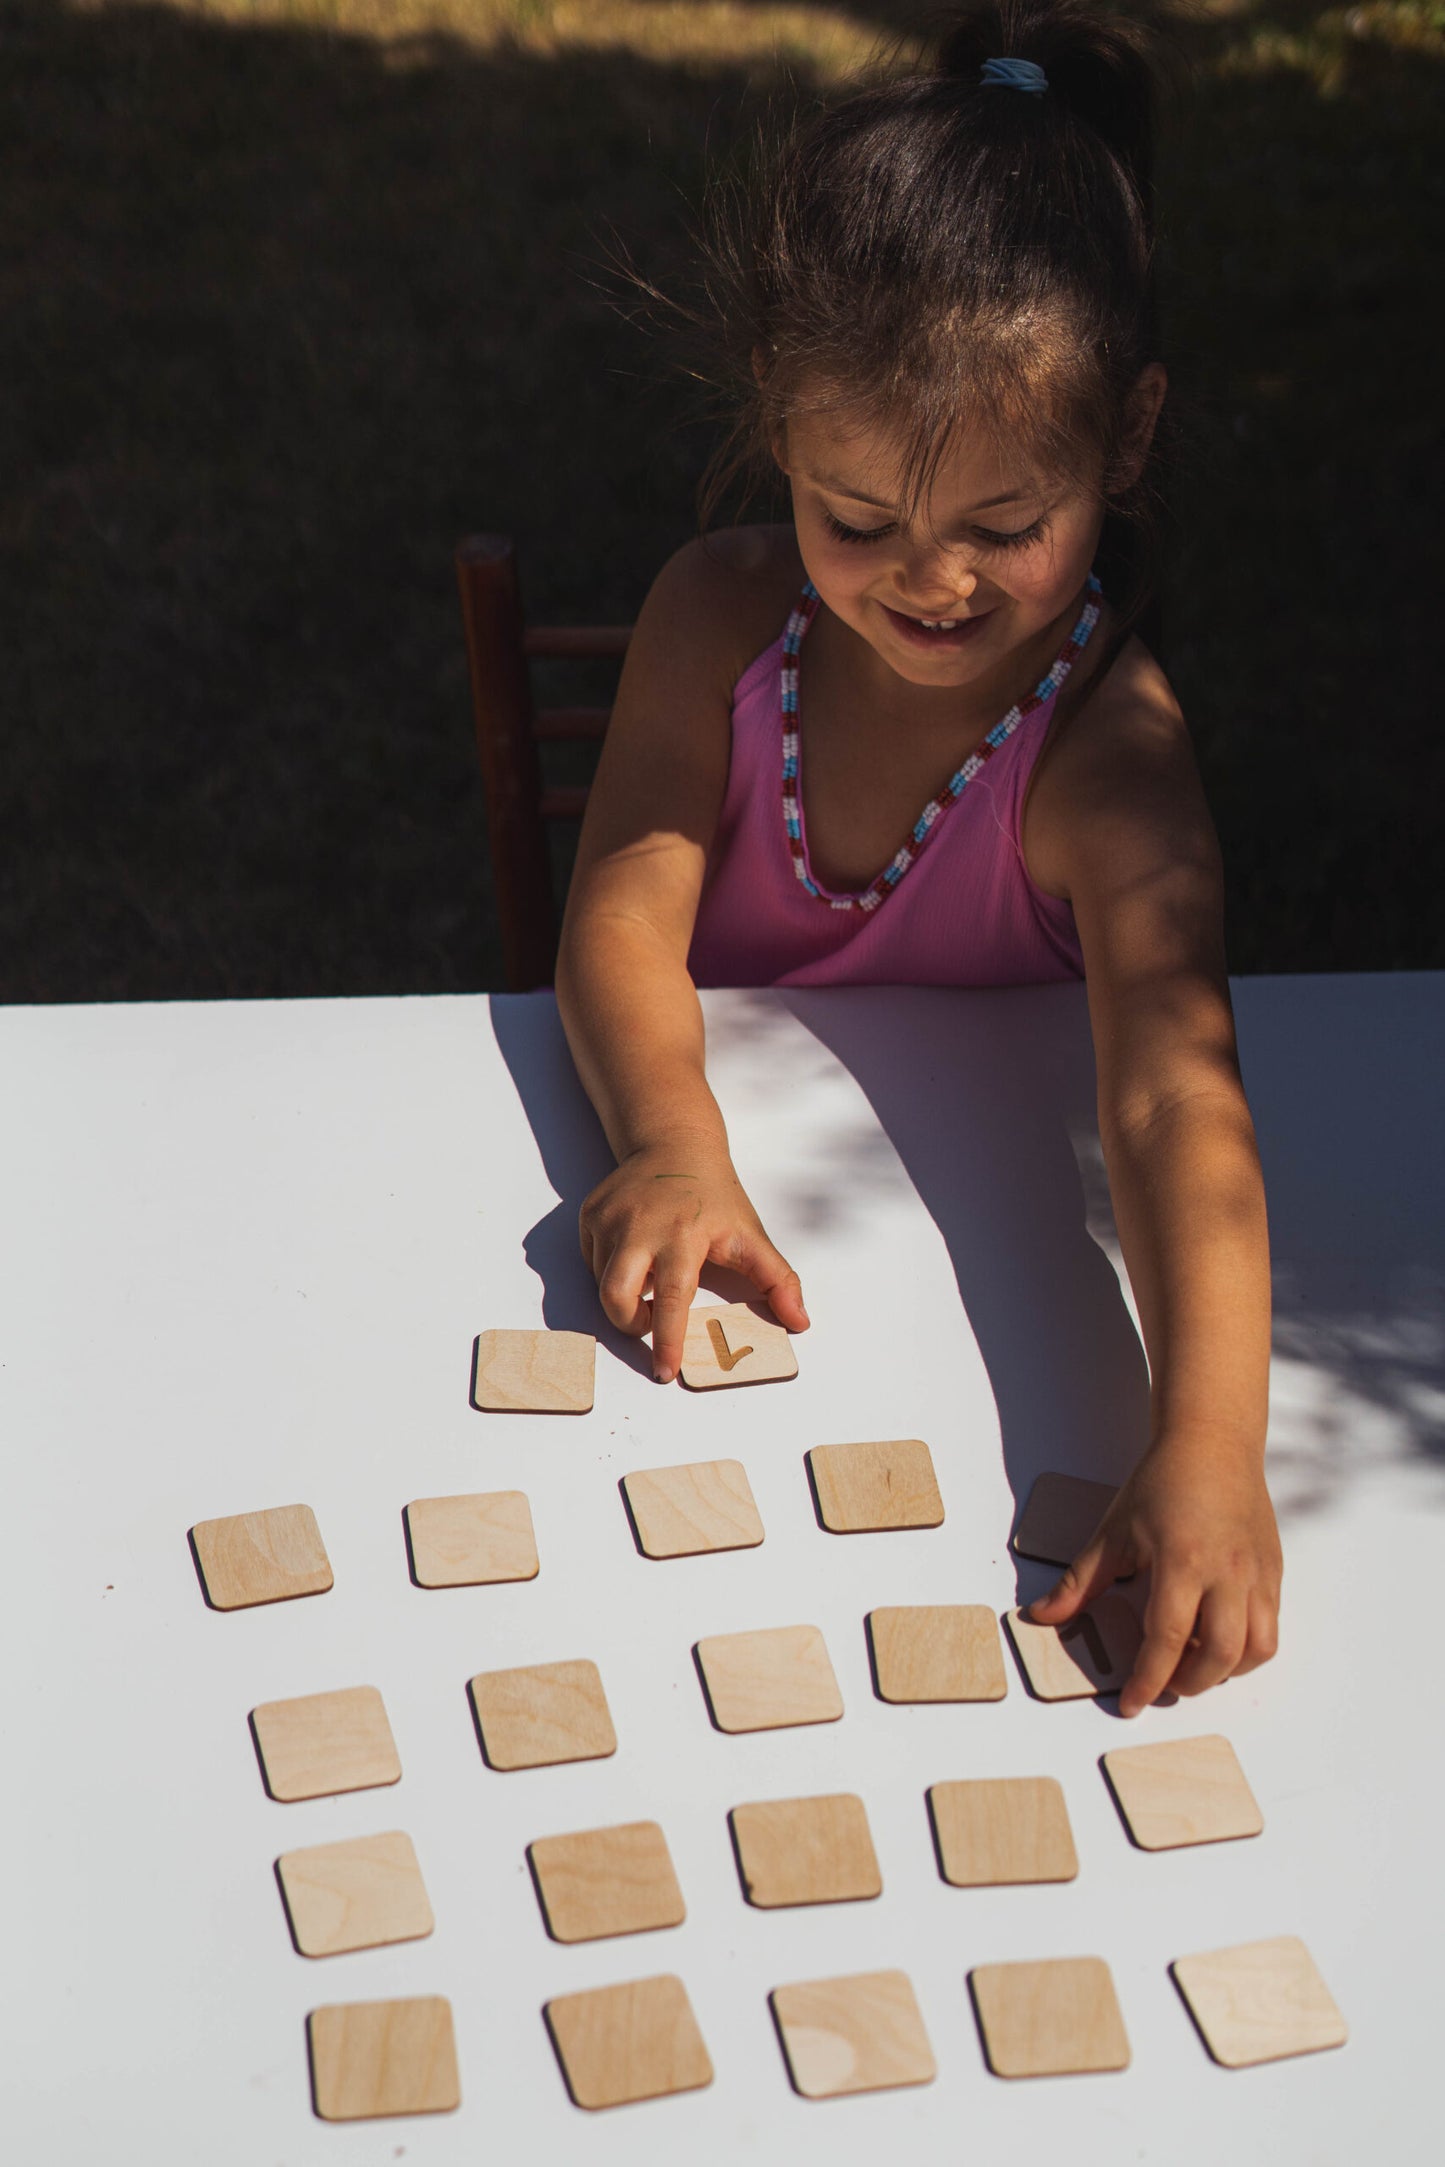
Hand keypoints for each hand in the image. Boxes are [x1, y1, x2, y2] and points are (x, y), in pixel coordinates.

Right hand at [579, 1137, 807, 1382]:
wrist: (676, 1144)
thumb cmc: (716, 1196)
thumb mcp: (751, 1235)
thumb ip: (777, 1280)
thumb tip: (799, 1322)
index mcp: (684, 1236)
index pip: (671, 1298)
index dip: (667, 1340)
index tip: (666, 1370)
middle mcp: (640, 1226)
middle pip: (615, 1296)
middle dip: (629, 1325)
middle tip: (651, 1323)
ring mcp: (610, 1219)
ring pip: (602, 1282)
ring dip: (625, 1293)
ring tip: (652, 1272)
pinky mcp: (591, 1215)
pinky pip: (592, 1261)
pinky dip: (610, 1270)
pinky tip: (636, 1251)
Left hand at [1027, 1436, 1281, 1716]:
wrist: (1213, 1442)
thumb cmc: (1163, 1481)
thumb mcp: (1115, 1530)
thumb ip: (1081, 1582)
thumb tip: (1043, 1616)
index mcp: (1182, 1561)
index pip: (1167, 1639)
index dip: (1147, 1679)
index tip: (1130, 1703)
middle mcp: (1227, 1573)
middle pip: (1217, 1656)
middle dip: (1186, 1683)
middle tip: (1160, 1683)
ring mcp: (1256, 1574)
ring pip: (1254, 1650)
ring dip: (1223, 1672)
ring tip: (1192, 1662)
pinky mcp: (1273, 1572)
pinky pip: (1270, 1628)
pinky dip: (1245, 1650)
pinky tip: (1216, 1638)